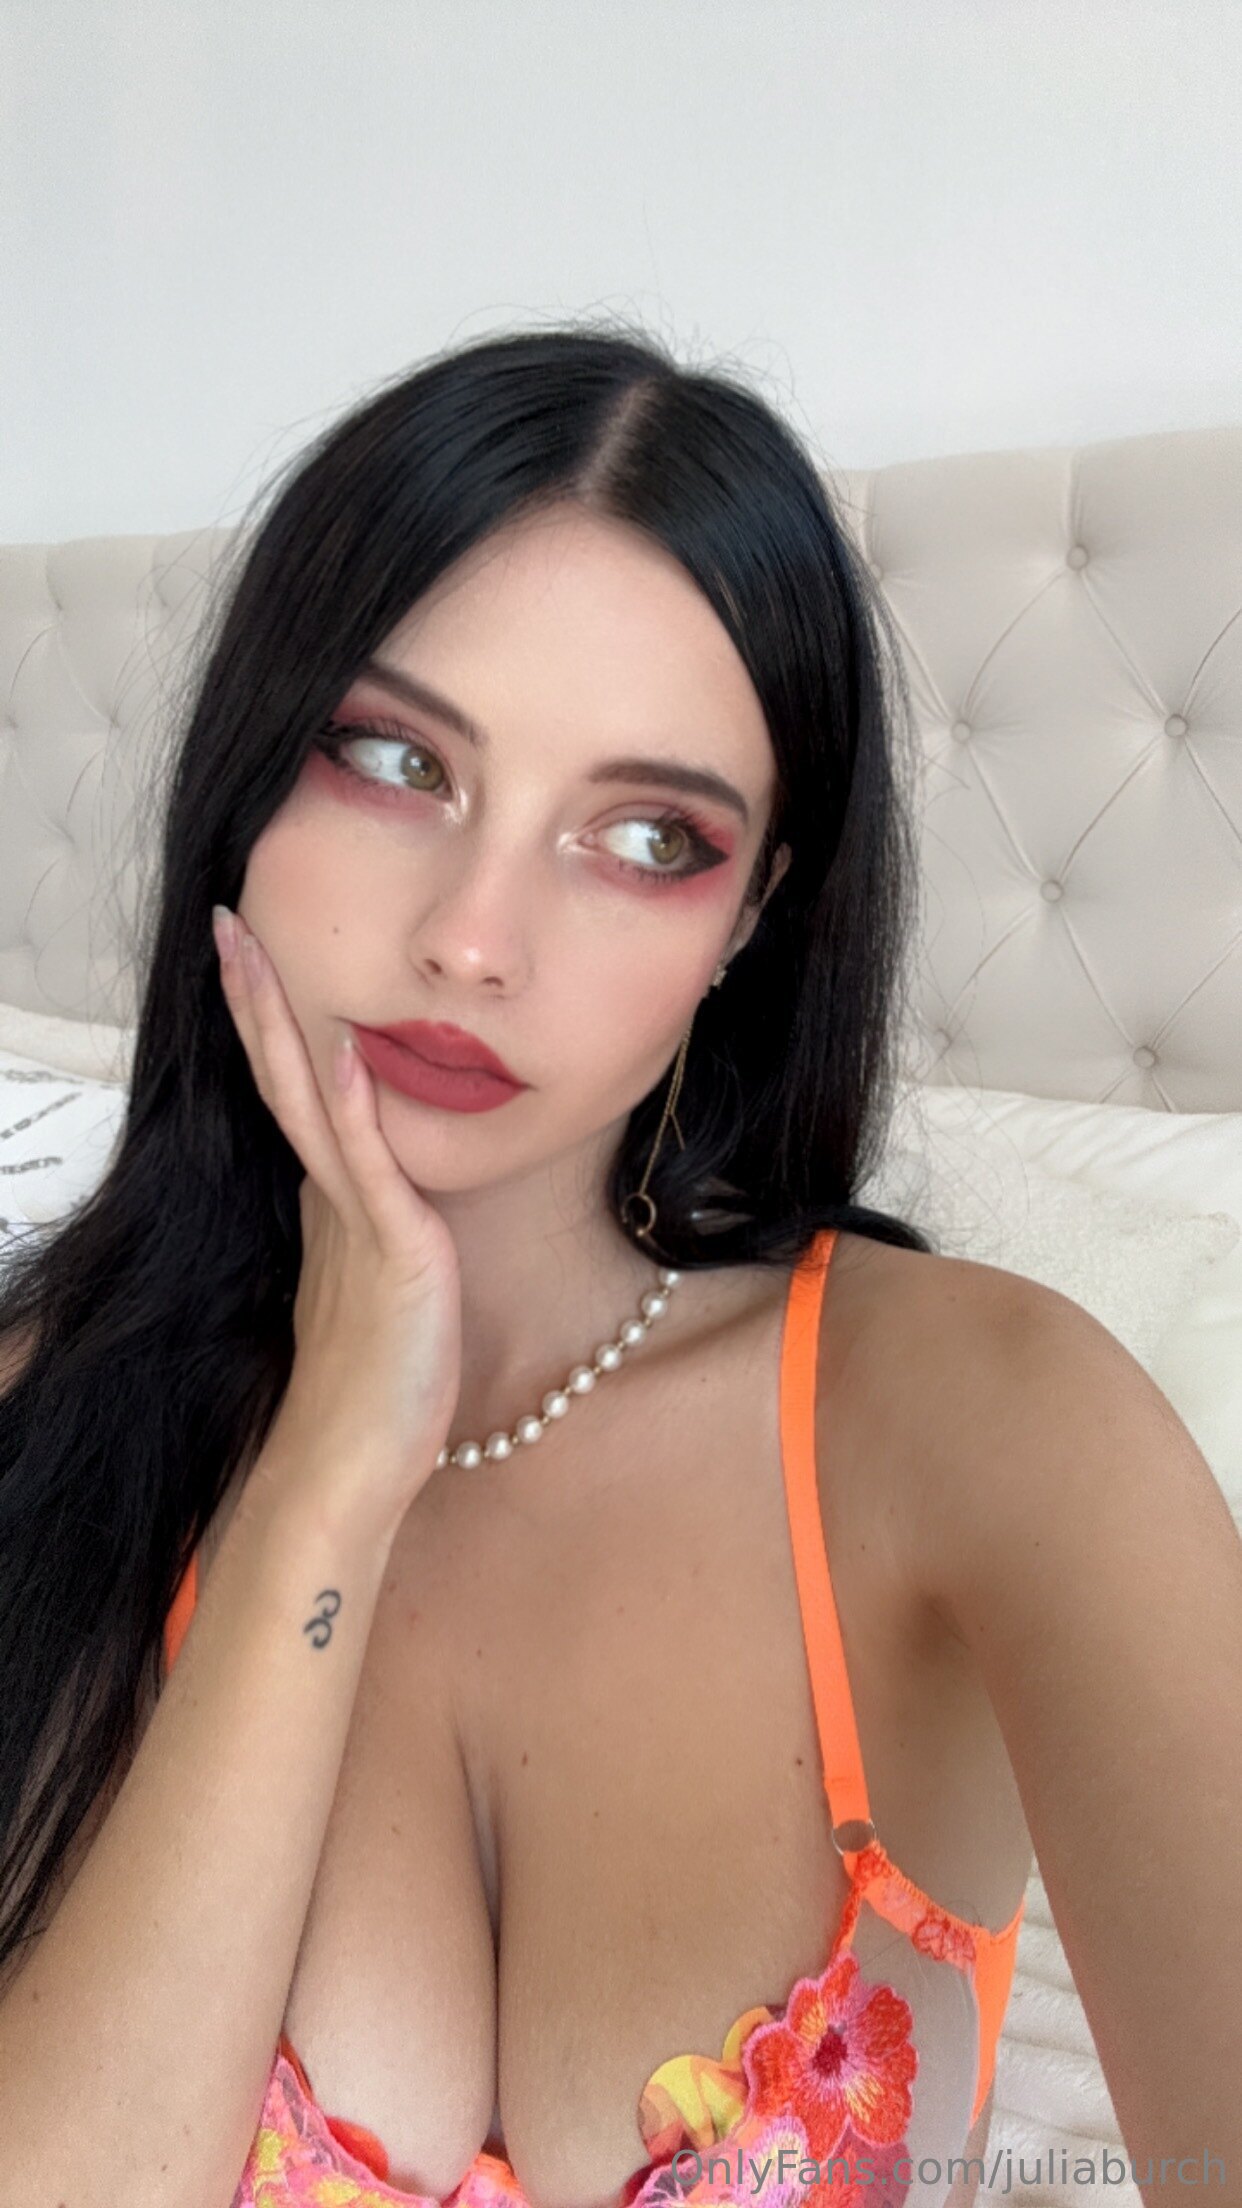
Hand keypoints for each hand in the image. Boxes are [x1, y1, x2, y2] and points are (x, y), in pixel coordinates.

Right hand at [212, 903, 461, 1541]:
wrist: (353, 1471)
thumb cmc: (376, 1391)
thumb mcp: (378, 1285)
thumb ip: (374, 1228)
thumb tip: (381, 1191)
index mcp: (332, 1201)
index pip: (296, 1091)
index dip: (272, 1023)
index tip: (251, 953)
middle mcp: (331, 1199)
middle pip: (283, 1079)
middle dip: (256, 1000)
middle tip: (227, 923)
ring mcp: (353, 1222)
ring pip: (308, 1103)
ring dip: (281, 1025)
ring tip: (252, 951)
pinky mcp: (389, 1253)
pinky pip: (367, 1166)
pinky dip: (350, 1106)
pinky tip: (339, 1050)